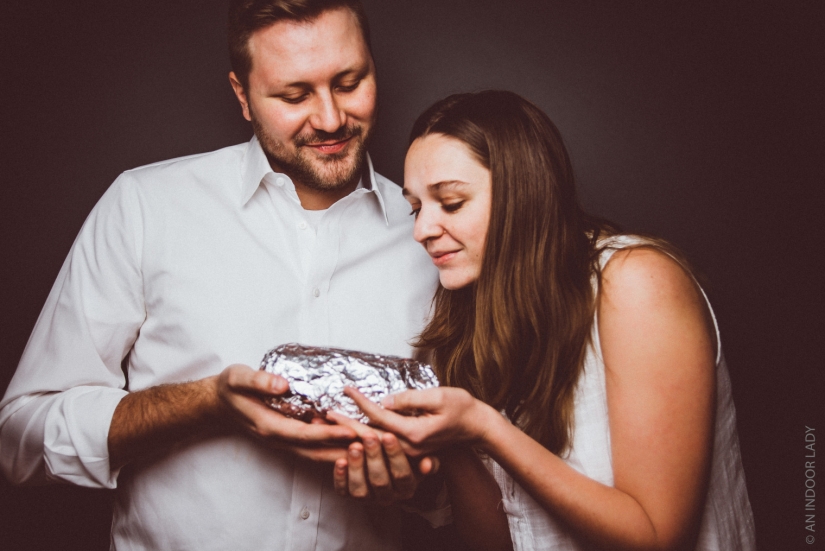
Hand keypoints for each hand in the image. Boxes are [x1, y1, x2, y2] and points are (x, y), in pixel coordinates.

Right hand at [215, 364, 356, 461]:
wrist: (221, 401)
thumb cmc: (231, 387)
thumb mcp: (239, 378)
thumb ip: (259, 381)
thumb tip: (283, 385)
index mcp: (269, 426)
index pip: (303, 434)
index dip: (328, 434)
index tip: (351, 432)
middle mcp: (279, 438)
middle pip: (315, 450)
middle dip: (343, 450)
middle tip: (370, 446)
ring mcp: (285, 440)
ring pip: (317, 452)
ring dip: (342, 452)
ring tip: (368, 448)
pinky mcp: (290, 436)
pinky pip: (313, 445)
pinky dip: (332, 446)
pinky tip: (351, 441)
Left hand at [326, 411, 439, 504]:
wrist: (385, 467)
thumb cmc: (405, 458)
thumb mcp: (419, 459)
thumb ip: (427, 460)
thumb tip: (427, 464)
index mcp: (407, 487)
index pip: (402, 475)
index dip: (395, 456)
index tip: (389, 436)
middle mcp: (388, 496)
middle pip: (380, 481)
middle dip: (374, 457)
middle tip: (369, 436)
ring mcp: (368, 498)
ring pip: (361, 490)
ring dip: (357, 467)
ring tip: (354, 446)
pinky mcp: (350, 496)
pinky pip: (343, 492)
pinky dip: (340, 477)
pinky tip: (339, 461)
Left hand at [342, 386, 490, 456]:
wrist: (477, 426)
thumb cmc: (462, 407)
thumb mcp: (438, 396)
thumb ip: (410, 399)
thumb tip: (385, 400)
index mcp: (415, 434)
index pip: (380, 417)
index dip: (361, 402)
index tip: (346, 389)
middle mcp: (409, 448)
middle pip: (370, 436)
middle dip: (346, 424)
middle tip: (325, 414)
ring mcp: (409, 453)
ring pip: (374, 445)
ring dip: (350, 435)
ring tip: (330, 425)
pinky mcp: (410, 452)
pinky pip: (382, 447)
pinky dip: (363, 441)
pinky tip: (348, 434)